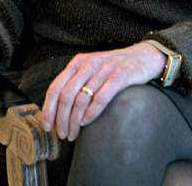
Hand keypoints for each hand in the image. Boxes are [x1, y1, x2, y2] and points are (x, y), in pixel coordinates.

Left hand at [42, 42, 165, 140]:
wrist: (144, 57)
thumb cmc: (114, 67)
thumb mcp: (92, 69)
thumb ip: (76, 82)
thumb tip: (57, 109)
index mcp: (78, 62)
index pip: (56, 87)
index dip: (49, 108)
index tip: (47, 125)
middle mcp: (89, 63)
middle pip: (66, 96)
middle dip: (61, 119)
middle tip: (63, 134)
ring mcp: (104, 69)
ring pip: (81, 99)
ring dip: (74, 121)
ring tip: (74, 134)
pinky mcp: (120, 76)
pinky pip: (100, 98)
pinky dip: (91, 114)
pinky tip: (87, 122)